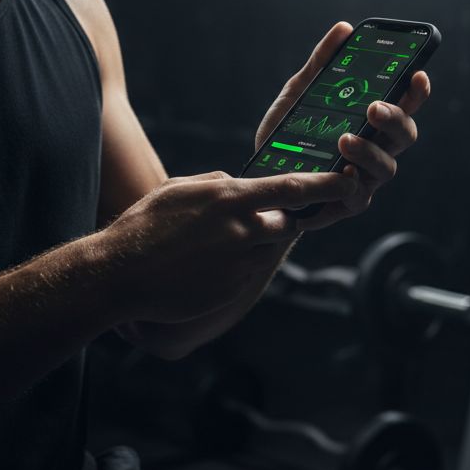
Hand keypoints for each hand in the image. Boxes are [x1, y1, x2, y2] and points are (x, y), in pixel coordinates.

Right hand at [98, 170, 355, 324]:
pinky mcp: (232, 288)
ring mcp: (238, 262)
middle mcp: (241, 229)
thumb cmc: (144, 226)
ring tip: (215, 246)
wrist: (121, 274)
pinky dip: (235, 268)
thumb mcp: (179, 190)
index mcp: (229, 198)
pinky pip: (246, 274)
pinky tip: (204, 267)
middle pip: (286, 223)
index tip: (348, 181)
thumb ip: (215, 184)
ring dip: (254, 246)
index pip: (290, 188)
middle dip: (284, 222)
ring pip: (266, 250)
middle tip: (265, 221)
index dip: (324, 184)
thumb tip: (237, 182)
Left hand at [254, 22, 431, 231]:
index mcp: (372, 120)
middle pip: (404, 135)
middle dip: (394, 119)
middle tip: (374, 107)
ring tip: (346, 140)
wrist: (262, 177)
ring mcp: (365, 178)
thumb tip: (343, 29)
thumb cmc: (289, 133)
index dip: (417, 91)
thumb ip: (322, 64)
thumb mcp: (300, 93)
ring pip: (386, 168)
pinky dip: (349, 188)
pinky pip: (357, 199)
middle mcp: (377, 148)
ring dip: (370, 153)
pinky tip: (338, 175)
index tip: (418, 74)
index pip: (405, 103)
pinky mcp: (345, 204)